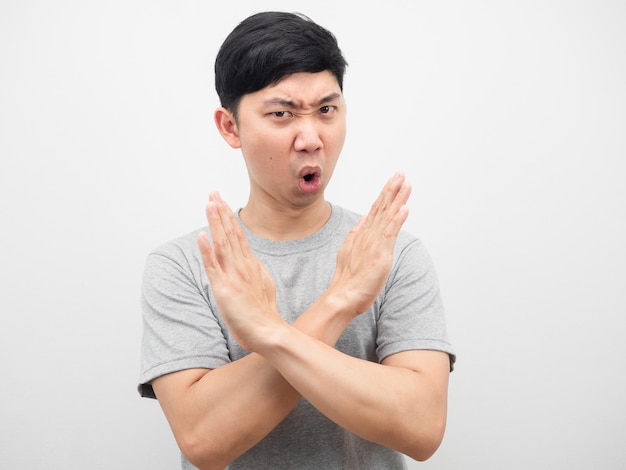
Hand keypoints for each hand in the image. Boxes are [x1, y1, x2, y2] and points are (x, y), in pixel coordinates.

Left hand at [197, 192, 282, 350]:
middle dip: (221, 212)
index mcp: (251, 264)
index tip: (221, 202)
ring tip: (209, 204)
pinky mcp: (224, 288)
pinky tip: (202, 236)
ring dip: (216, 223)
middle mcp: (242, 266)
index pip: (238, 235)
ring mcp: (233, 276)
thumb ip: (256, 271)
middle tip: (213, 193)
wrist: (269, 332)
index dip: (229, 217)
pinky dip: (207, 251)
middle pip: (230, 233)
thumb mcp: (264, 285)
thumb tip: (253, 262)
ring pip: (222, 243)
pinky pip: (213, 267)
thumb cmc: (265, 314)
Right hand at [329, 172, 410, 316]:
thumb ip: (355, 233)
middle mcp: (368, 235)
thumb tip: (362, 219)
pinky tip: (404, 208)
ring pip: (387, 216)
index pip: (375, 210)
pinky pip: (390, 233)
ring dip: (397, 198)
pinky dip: (397, 220)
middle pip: (381, 207)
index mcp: (363, 235)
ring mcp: (374, 243)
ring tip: (406, 183)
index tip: (393, 180)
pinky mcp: (380, 253)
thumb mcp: (349, 251)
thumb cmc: (348, 279)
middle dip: (392, 189)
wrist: (342, 295)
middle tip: (400, 173)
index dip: (385, 194)